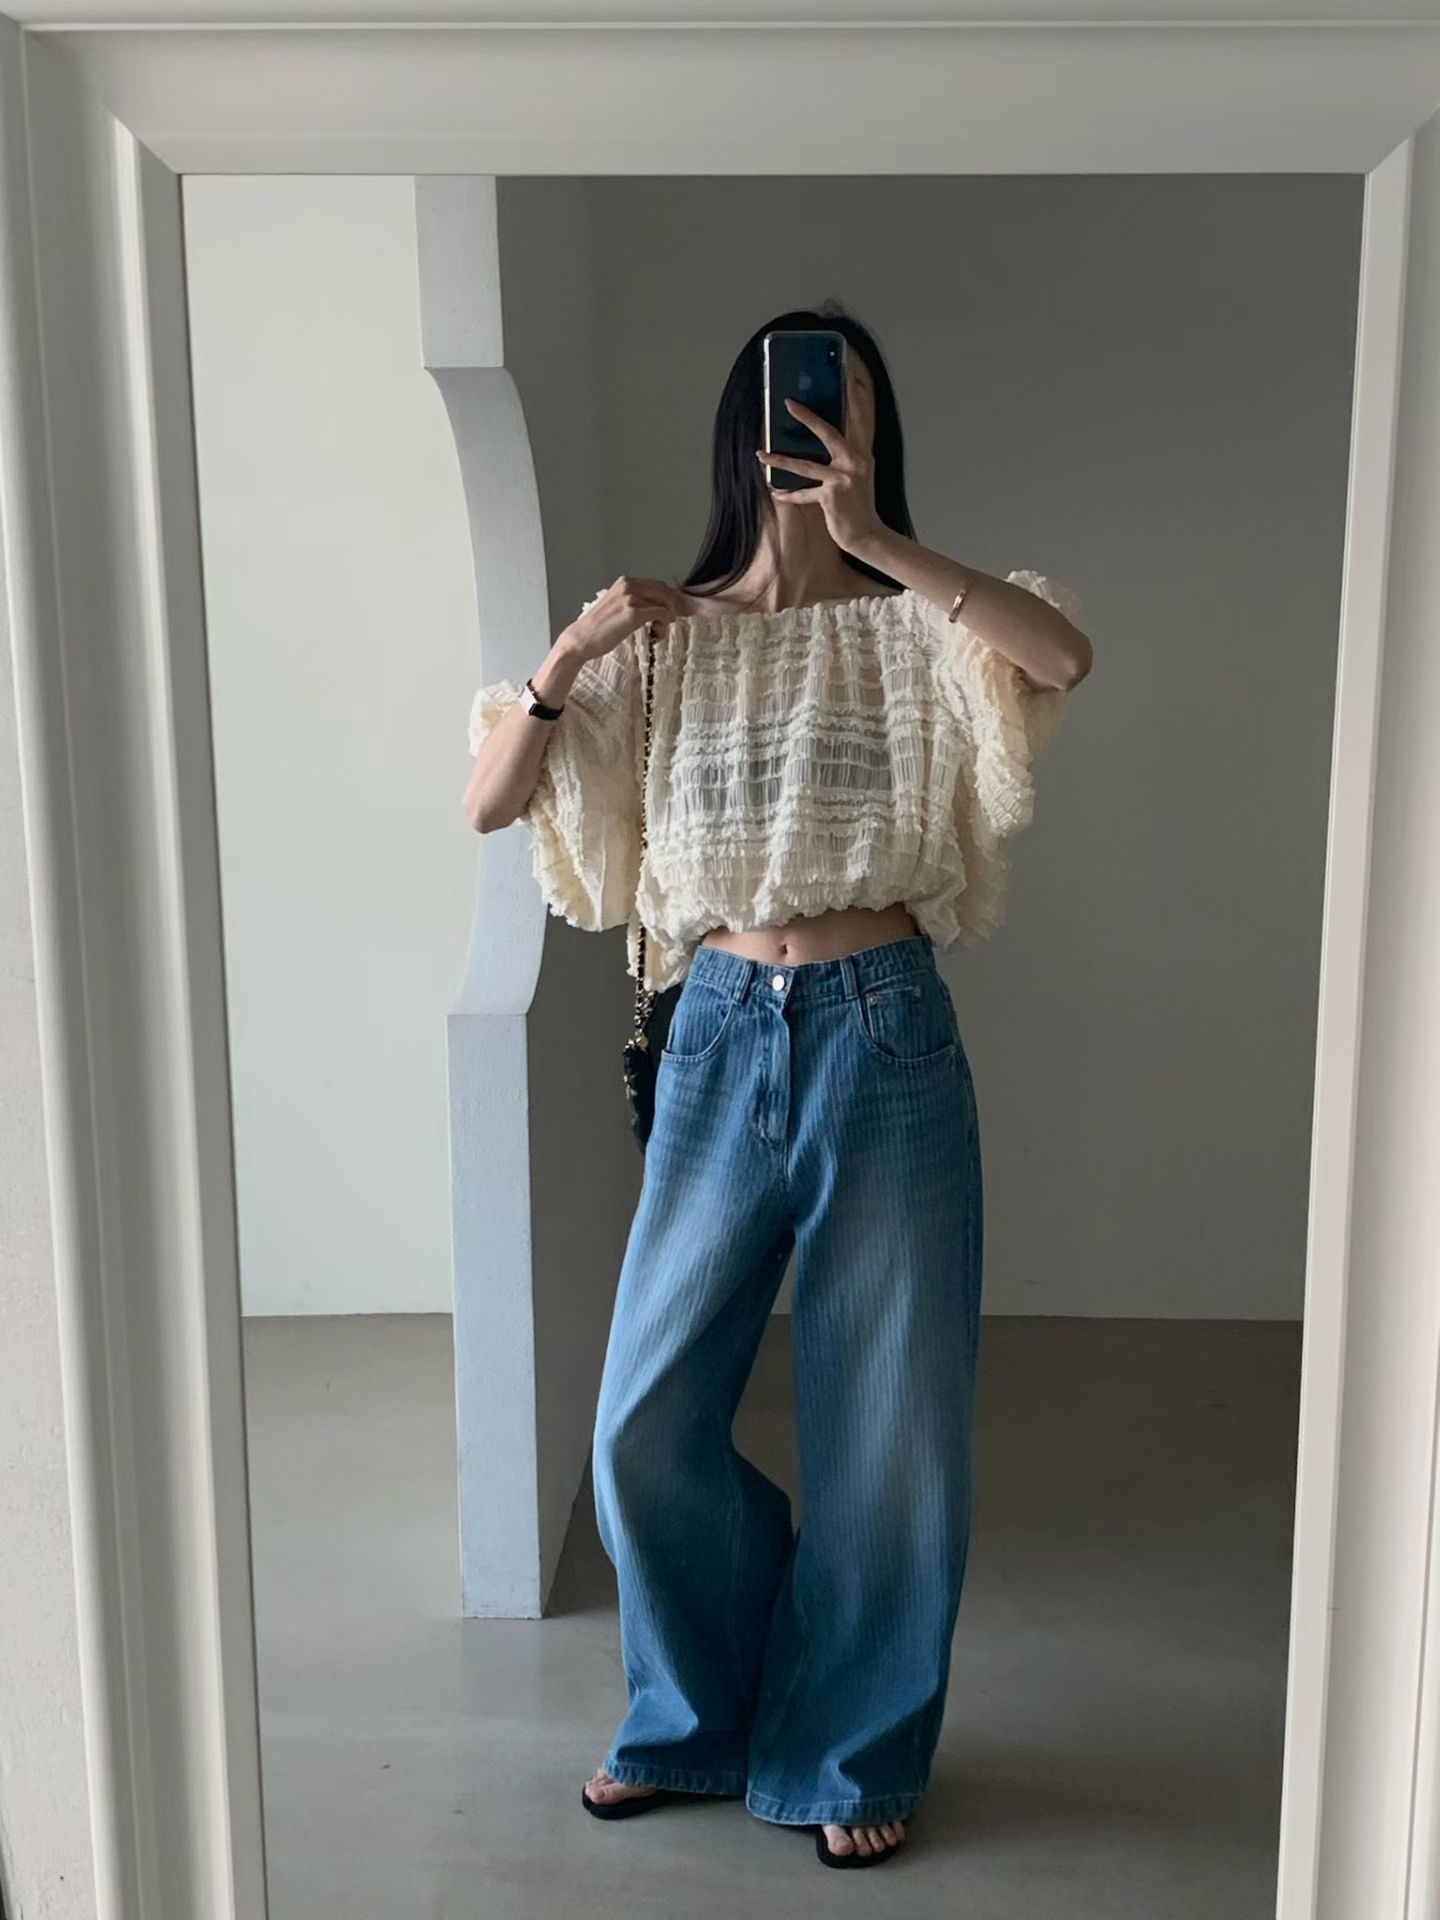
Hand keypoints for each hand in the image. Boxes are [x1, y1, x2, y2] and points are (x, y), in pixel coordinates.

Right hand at [561, 575, 693, 663]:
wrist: (582, 640)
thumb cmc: (599, 629)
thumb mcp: (618, 607)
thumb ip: (637, 603)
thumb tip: (661, 608)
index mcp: (625, 582)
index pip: (659, 585)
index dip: (672, 599)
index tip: (678, 612)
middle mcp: (629, 585)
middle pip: (666, 591)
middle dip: (676, 607)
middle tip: (675, 622)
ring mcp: (631, 598)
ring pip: (666, 603)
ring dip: (668, 620)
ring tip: (657, 633)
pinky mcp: (633, 613)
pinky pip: (662, 615)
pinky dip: (663, 627)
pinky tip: (655, 637)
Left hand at [756, 380, 885, 556]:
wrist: (867, 535)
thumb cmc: (858, 505)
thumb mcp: (857, 475)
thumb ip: (845, 455)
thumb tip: (825, 437)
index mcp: (863, 453)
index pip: (861, 419)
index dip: (856, 397)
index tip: (849, 376)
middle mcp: (856, 462)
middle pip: (829, 432)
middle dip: (807, 417)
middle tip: (787, 402)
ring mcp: (844, 478)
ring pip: (805, 465)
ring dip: (780, 460)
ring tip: (760, 453)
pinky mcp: (832, 496)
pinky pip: (804, 493)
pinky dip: (789, 496)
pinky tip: (775, 494)